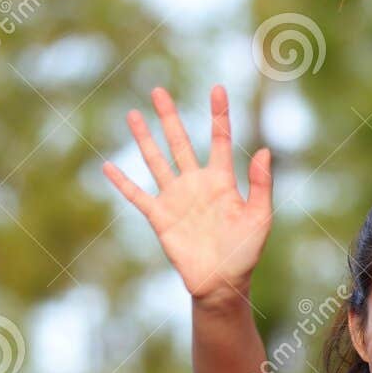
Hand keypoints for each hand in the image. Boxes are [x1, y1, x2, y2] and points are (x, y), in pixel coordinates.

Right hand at [102, 84, 271, 302]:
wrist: (222, 283)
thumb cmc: (245, 252)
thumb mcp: (260, 217)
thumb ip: (260, 184)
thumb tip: (263, 150)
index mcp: (222, 181)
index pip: (219, 139)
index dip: (219, 114)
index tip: (217, 89)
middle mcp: (196, 184)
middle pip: (180, 142)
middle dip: (169, 117)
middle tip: (158, 90)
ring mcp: (176, 199)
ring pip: (156, 161)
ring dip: (144, 139)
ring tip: (133, 114)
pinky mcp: (160, 218)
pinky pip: (137, 196)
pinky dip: (122, 182)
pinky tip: (108, 165)